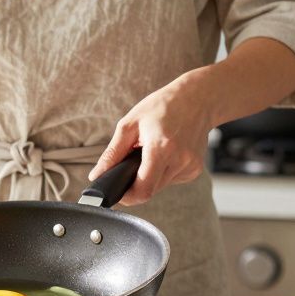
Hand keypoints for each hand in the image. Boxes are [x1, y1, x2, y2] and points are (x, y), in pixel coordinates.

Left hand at [88, 77, 212, 205]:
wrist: (198, 98)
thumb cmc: (163, 106)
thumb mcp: (130, 124)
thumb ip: (112, 154)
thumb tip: (96, 175)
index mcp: (162, 148)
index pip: (143, 190)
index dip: (127, 197)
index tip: (118, 192)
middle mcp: (180, 160)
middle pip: (151, 191)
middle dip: (136, 184)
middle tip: (131, 164)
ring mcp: (190, 166)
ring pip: (160, 186)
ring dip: (150, 176)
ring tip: (151, 152)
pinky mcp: (195, 169)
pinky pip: (171, 179)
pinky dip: (163, 171)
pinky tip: (166, 153)